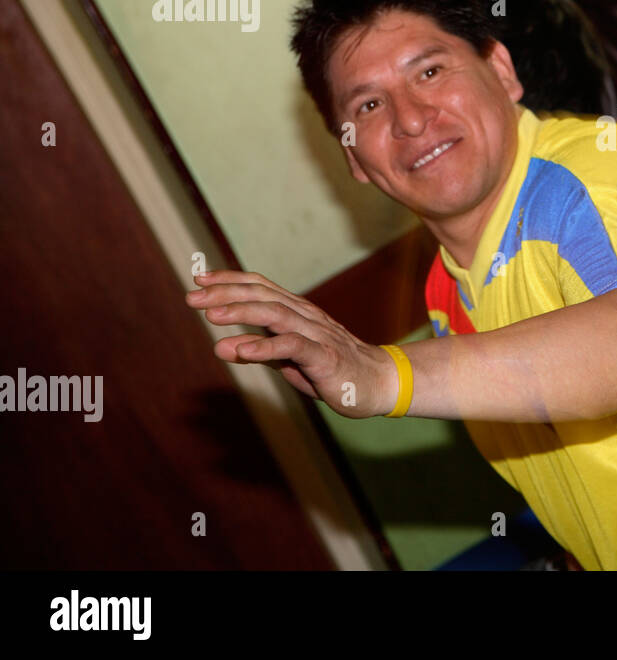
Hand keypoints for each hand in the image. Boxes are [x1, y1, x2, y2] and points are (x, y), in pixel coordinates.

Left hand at [186, 270, 395, 417]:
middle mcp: (306, 316)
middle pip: (263, 295)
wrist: (379, 384)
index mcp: (297, 312)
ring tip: (212, 316)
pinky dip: (266, 346)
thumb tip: (220, 346)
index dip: (230, 280)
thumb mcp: (288, 361)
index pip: (261, 287)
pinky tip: (242, 350)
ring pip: (276, 314)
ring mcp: (317, 335)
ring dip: (242, 312)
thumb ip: (258, 351)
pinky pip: (294, 347)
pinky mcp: (325, 357)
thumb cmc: (332, 371)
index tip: (199, 278)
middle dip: (226, 293)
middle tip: (193, 296)